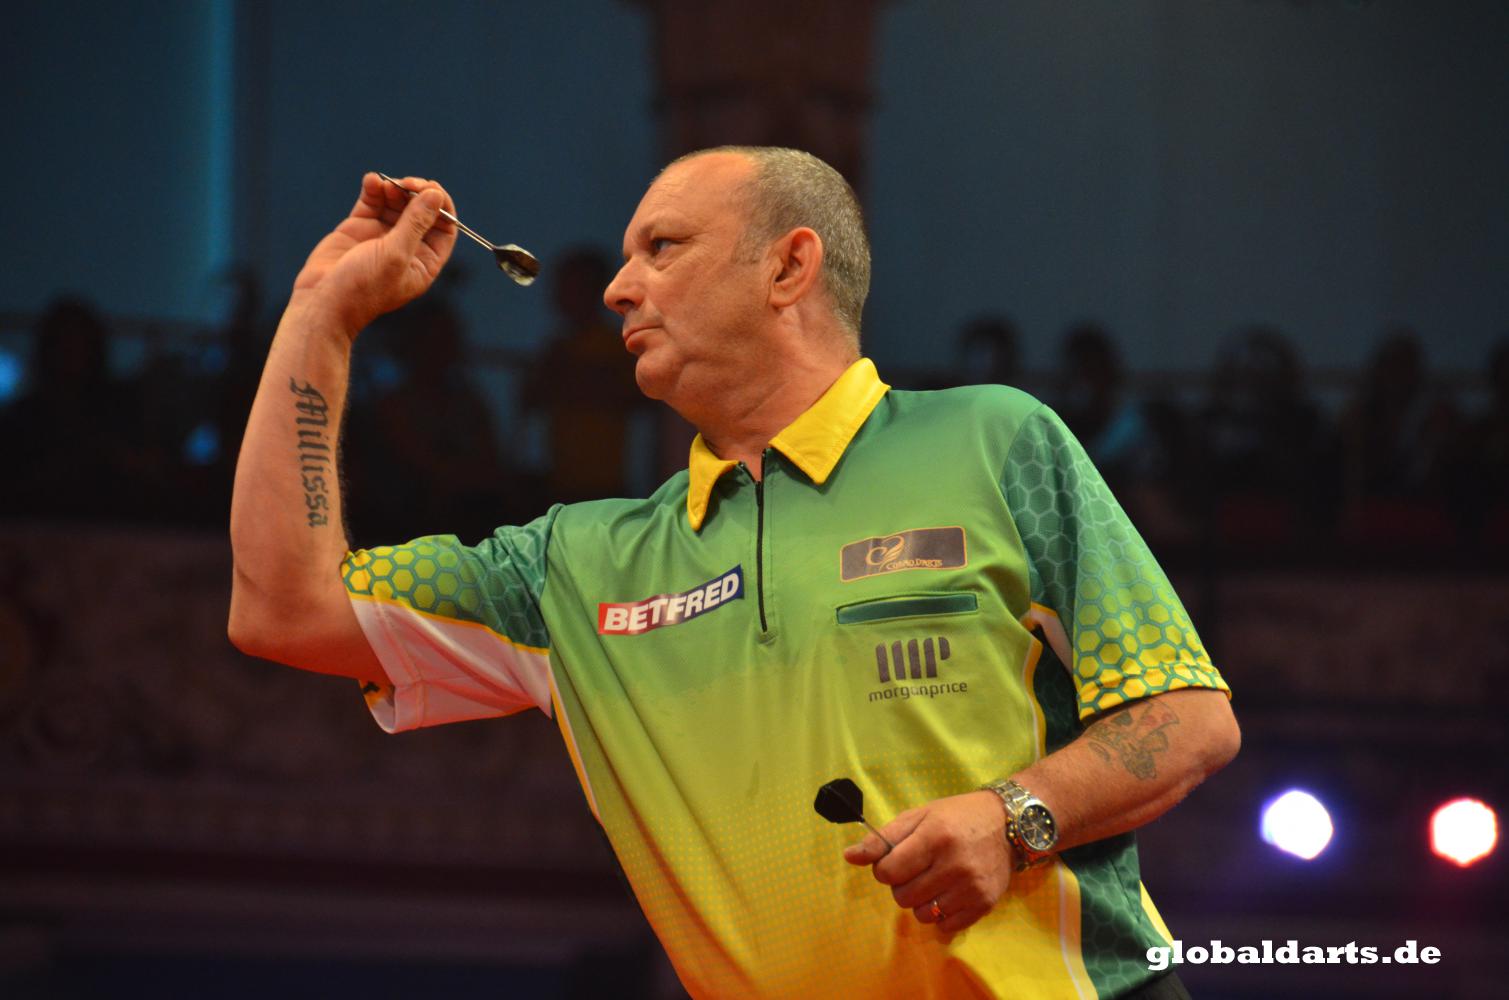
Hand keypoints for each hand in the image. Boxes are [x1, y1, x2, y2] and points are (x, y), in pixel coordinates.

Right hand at [291, 173, 458, 334]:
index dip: (442, 207)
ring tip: (386, 185)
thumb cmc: (364, 287)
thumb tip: (435, 195)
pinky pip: (372, 201)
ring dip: (395, 188)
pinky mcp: (360, 226)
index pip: (444, 228)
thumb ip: (416, 223)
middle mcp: (406, 247)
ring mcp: (382, 235)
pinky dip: (374, 187)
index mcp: (424, 262)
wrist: (322, 299)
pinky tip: (372, 180)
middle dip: (417, 193)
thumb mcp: (396, 254)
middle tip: (408, 183)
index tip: (433, 189)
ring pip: (397, 202)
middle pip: (422, 211)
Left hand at [842, 790, 1013, 933]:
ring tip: (934, 880)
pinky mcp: (983, 904)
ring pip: (922, 914)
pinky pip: (945, 925)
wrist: (1008, 824)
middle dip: (902, 885)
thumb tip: (850, 856)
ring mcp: (970, 887)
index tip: (895, 860)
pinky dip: (941, 913)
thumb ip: (882, 838)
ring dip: (921, 901)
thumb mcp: (918, 816)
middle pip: (902, 896)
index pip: (888, 871)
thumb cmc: (956, 817)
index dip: (885, 868)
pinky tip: (949, 892)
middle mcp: (953, 864)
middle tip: (917, 869)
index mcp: (934, 837)